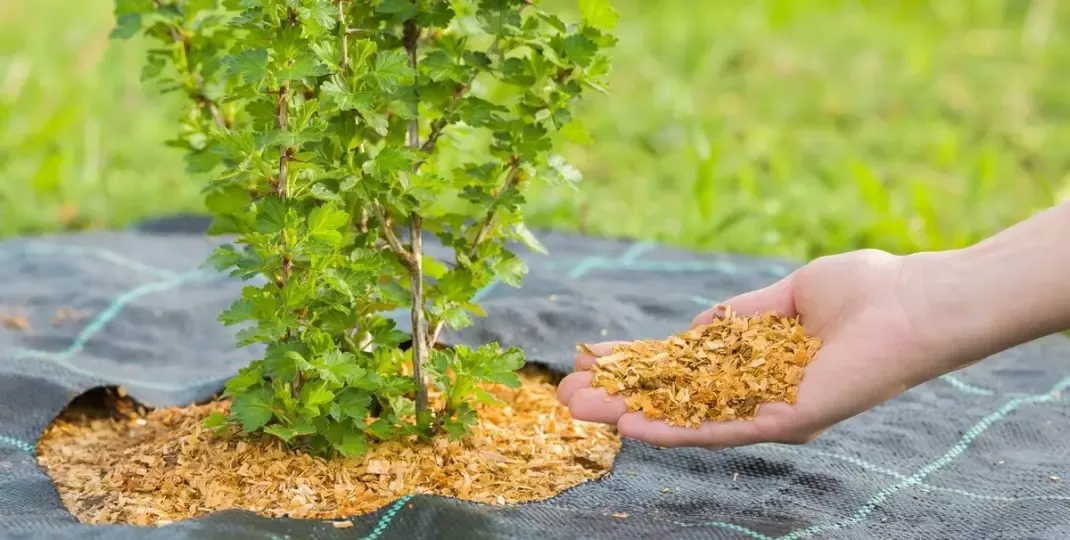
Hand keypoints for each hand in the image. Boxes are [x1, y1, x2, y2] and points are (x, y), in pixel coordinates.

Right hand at [556, 249, 952, 448]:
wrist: (914, 304)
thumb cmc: (863, 290)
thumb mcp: (785, 295)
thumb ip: (737, 317)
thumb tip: (692, 328)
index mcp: (755, 363)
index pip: (681, 367)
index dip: (635, 366)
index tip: (590, 362)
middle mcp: (756, 393)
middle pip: (674, 398)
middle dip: (619, 397)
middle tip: (567, 397)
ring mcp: (769, 410)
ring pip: (688, 420)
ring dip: (633, 418)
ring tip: (584, 413)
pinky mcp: (787, 422)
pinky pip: (724, 431)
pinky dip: (679, 431)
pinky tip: (638, 427)